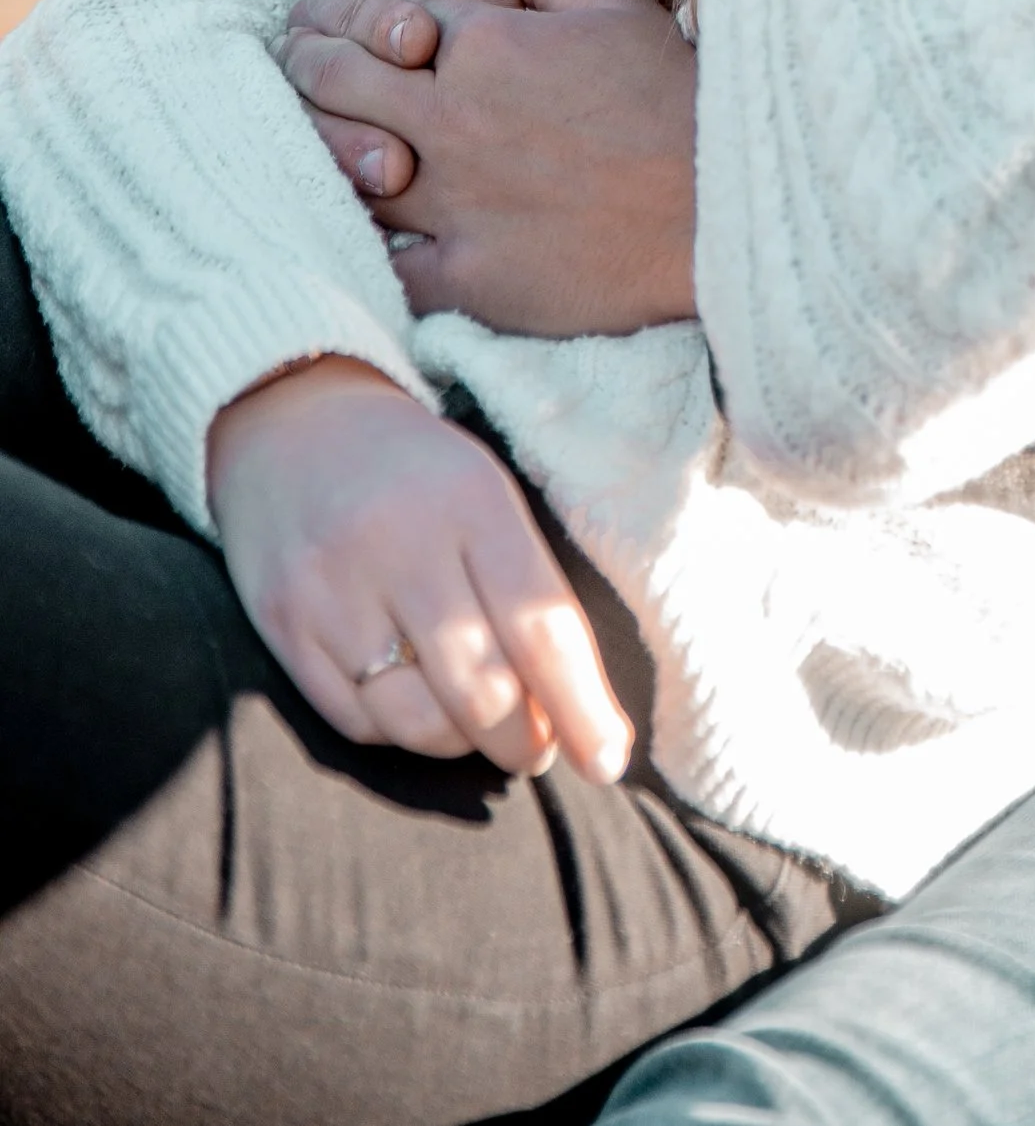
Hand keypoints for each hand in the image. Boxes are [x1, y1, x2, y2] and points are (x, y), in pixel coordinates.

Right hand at [207, 355, 632, 782]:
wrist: (291, 418)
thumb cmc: (414, 471)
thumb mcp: (485, 493)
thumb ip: (526, 588)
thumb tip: (574, 710)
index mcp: (474, 501)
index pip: (541, 628)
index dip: (582, 708)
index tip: (608, 761)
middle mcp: (401, 543)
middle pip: (482, 690)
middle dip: (523, 740)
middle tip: (535, 746)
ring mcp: (333, 587)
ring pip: (416, 720)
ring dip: (460, 744)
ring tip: (475, 728)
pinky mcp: (281, 622)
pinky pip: (354, 721)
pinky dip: (395, 731)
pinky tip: (410, 703)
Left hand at [283, 0, 696, 334]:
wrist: (719, 206)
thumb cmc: (676, 99)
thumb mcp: (620, 8)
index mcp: (487, 47)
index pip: (384, 17)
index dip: (348, 10)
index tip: (326, 13)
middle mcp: (454, 120)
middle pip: (339, 82)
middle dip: (303, 63)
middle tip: (289, 60)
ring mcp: (455, 202)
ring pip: (343, 170)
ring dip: (316, 148)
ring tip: (297, 139)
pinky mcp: (469, 277)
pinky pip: (386, 265)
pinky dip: (360, 248)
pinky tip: (347, 237)